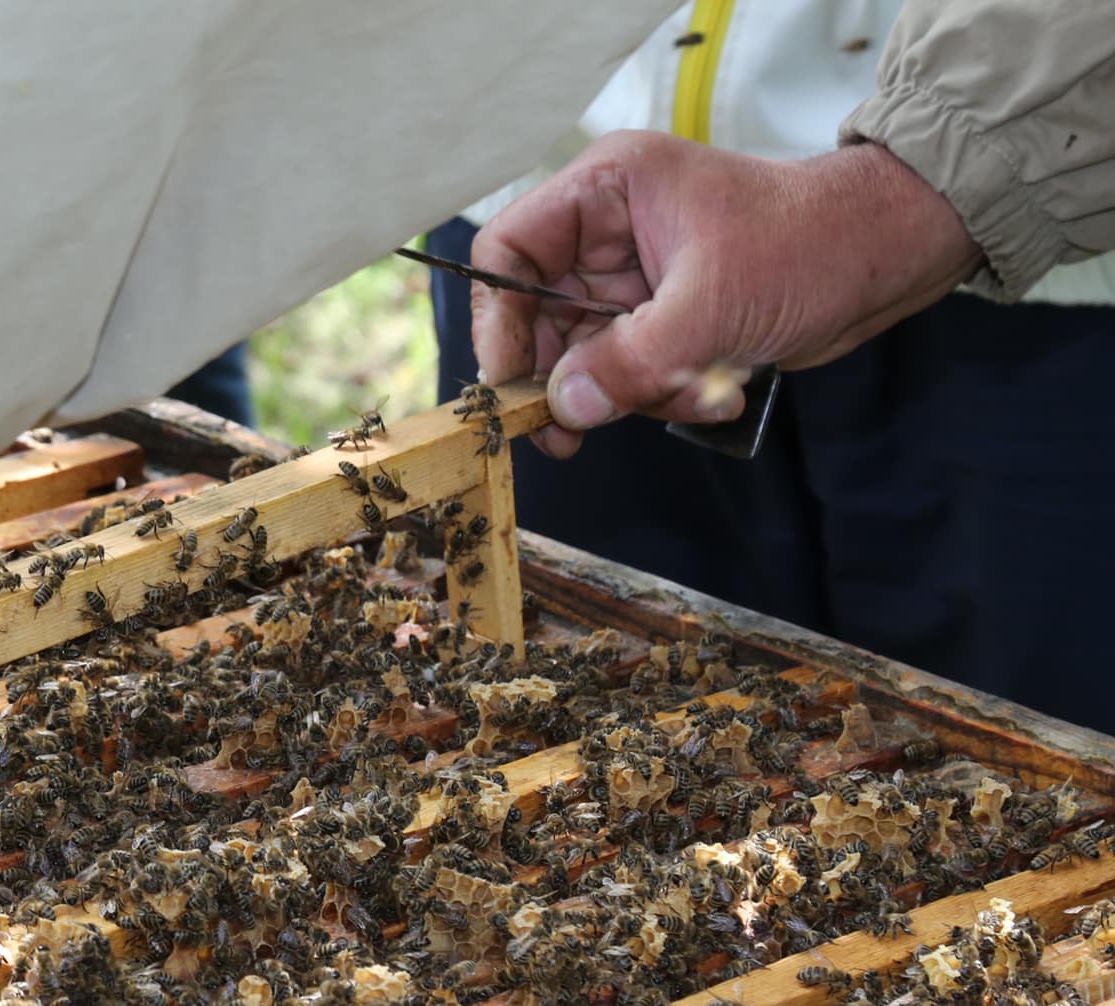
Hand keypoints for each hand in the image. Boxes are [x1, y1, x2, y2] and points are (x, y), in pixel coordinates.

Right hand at [469, 132, 980, 456]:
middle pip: (534, 314)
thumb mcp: (713, 306)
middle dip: (564, 375)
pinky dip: (660, 397)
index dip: (498, 317)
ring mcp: (631, 281)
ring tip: (690, 393)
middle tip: (567, 433)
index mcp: (607, 192)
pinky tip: (716, 391)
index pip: (509, 250)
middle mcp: (606, 233)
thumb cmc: (810, 246)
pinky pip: (625, 375)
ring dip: (625, 393)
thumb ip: (631, 361)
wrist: (887, 259)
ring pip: (581, 356)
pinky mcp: (659, 322)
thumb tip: (563, 407)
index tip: (510, 379)